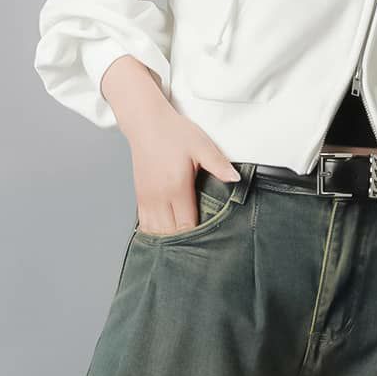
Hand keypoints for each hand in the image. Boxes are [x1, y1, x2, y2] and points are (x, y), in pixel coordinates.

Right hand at [103, 58, 239, 232]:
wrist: (145, 122)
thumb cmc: (174, 133)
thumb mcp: (201, 145)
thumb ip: (218, 165)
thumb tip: (236, 179)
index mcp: (176, 187)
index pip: (187, 225)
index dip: (198, 238)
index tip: (210, 243)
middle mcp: (159, 197)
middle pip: (170, 233)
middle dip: (184, 244)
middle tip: (200, 252)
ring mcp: (147, 198)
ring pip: (155, 232)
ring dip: (169, 241)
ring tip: (183, 249)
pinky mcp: (140, 196)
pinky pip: (145, 224)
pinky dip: (155, 233)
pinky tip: (165, 238)